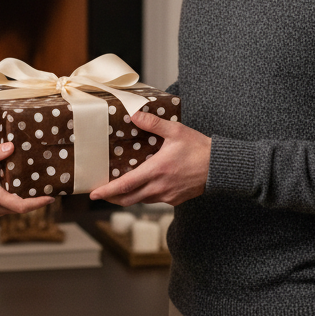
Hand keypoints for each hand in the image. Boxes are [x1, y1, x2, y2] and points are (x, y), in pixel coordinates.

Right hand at [0, 141, 53, 221]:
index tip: (50, 198)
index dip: (37, 203)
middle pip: (15, 209)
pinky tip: (2, 192)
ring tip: (24, 191)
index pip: (20, 205)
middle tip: (41, 192)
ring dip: (15, 203)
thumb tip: (11, 147)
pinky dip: (3, 203)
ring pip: (5, 211)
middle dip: (29, 202)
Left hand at [89, 111, 209, 205]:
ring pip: (141, 200)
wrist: (220, 167)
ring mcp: (167, 195)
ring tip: (120, 188)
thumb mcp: (175, 131)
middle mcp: (159, 187)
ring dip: (128, 196)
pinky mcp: (175, 199)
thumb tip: (134, 115)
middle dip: (112, 198)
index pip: (125, 185)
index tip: (94, 194)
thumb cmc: (199, 148)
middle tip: (101, 193)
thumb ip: (153, 124)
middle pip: (128, 199)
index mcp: (156, 171)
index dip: (107, 191)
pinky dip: (145, 195)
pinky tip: (145, 185)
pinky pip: (155, 199)